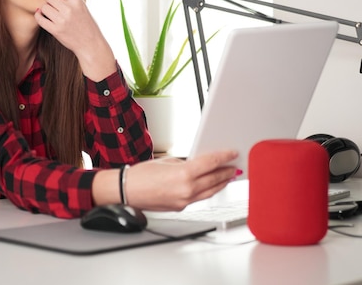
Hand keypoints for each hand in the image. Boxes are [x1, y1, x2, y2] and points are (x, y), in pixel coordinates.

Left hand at [34, 0, 115, 79]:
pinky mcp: (55, 30)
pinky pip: (40, 19)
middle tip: (54, 7)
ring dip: (46, 10)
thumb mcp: (82, 6)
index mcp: (77, 1)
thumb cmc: (86, 24)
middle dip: (50, 1)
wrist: (90, 44)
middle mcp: (69, 9)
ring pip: (44, 7)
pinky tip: (43, 17)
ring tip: (52, 14)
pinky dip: (39, 17)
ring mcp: (62, 20)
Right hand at [125, 150, 240, 210]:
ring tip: (227, 177)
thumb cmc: (141, 175)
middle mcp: (186, 189)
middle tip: (234, 166)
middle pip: (214, 179)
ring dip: (220, 184)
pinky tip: (209, 186)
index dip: (224, 157)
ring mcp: (184, 200)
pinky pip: (199, 198)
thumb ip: (186, 163)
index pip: (211, 164)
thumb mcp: (167, 161)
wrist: (127, 190)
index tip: (232, 154)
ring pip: (210, 192)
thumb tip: (199, 164)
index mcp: (184, 174)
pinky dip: (207, 191)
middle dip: (226, 172)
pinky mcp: (180, 207)